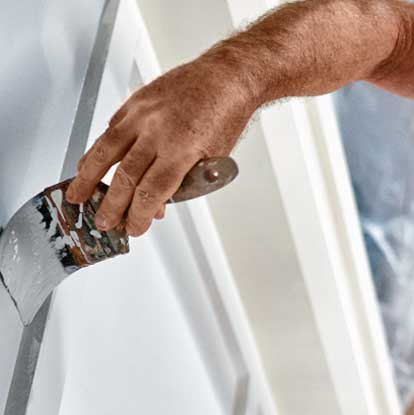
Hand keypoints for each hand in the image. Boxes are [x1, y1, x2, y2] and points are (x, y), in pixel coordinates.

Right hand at [66, 51, 253, 235]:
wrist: (225, 78)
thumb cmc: (224, 118)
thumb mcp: (212, 159)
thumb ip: (183, 183)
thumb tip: (156, 206)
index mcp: (182, 149)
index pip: (153, 190)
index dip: (139, 214)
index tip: (133, 228)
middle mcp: (159, 131)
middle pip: (126, 176)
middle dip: (111, 205)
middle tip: (103, 222)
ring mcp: (143, 114)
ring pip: (107, 149)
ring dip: (88, 177)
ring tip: (77, 195)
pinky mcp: (136, 102)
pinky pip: (111, 129)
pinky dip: (100, 150)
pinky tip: (92, 165)